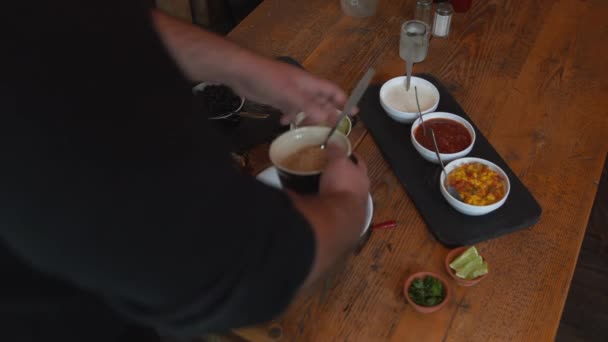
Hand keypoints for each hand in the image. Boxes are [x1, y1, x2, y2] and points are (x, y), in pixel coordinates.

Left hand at [231, 54, 347, 124]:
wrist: (242, 73)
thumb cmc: (269, 80)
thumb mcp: (292, 95)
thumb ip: (310, 107)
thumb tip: (329, 118)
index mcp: (310, 83)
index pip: (334, 91)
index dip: (345, 102)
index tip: (353, 114)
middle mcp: (303, 87)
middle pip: (321, 101)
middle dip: (328, 114)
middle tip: (333, 130)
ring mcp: (290, 92)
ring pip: (306, 107)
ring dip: (308, 118)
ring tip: (311, 132)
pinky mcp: (278, 97)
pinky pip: (290, 108)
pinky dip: (290, 116)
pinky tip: (285, 124)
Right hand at [319, 144, 368, 223]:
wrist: (338, 215)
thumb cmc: (341, 184)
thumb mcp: (337, 161)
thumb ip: (337, 151)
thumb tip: (334, 142)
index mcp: (362, 175)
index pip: (359, 162)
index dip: (352, 157)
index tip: (345, 153)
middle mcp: (362, 192)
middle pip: (355, 180)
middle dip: (347, 176)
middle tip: (334, 171)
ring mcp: (354, 207)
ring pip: (348, 195)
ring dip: (340, 191)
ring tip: (327, 187)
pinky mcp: (345, 219)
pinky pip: (338, 208)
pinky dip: (332, 204)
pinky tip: (324, 202)